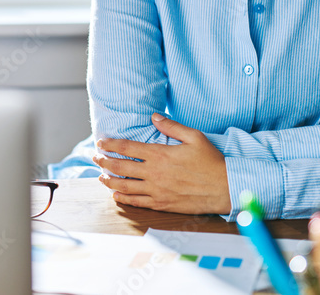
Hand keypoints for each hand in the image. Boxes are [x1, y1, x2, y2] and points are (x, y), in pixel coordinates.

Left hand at [92, 113, 231, 214]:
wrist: (224, 188)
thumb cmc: (211, 161)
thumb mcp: (194, 136)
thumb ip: (172, 126)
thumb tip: (154, 116)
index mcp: (160, 154)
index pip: (127, 147)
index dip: (111, 144)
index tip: (101, 142)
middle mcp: (154, 173)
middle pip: (120, 167)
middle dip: (104, 161)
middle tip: (95, 158)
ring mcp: (156, 190)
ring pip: (124, 186)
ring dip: (109, 180)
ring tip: (100, 176)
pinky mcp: (162, 204)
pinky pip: (137, 202)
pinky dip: (123, 198)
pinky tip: (116, 195)